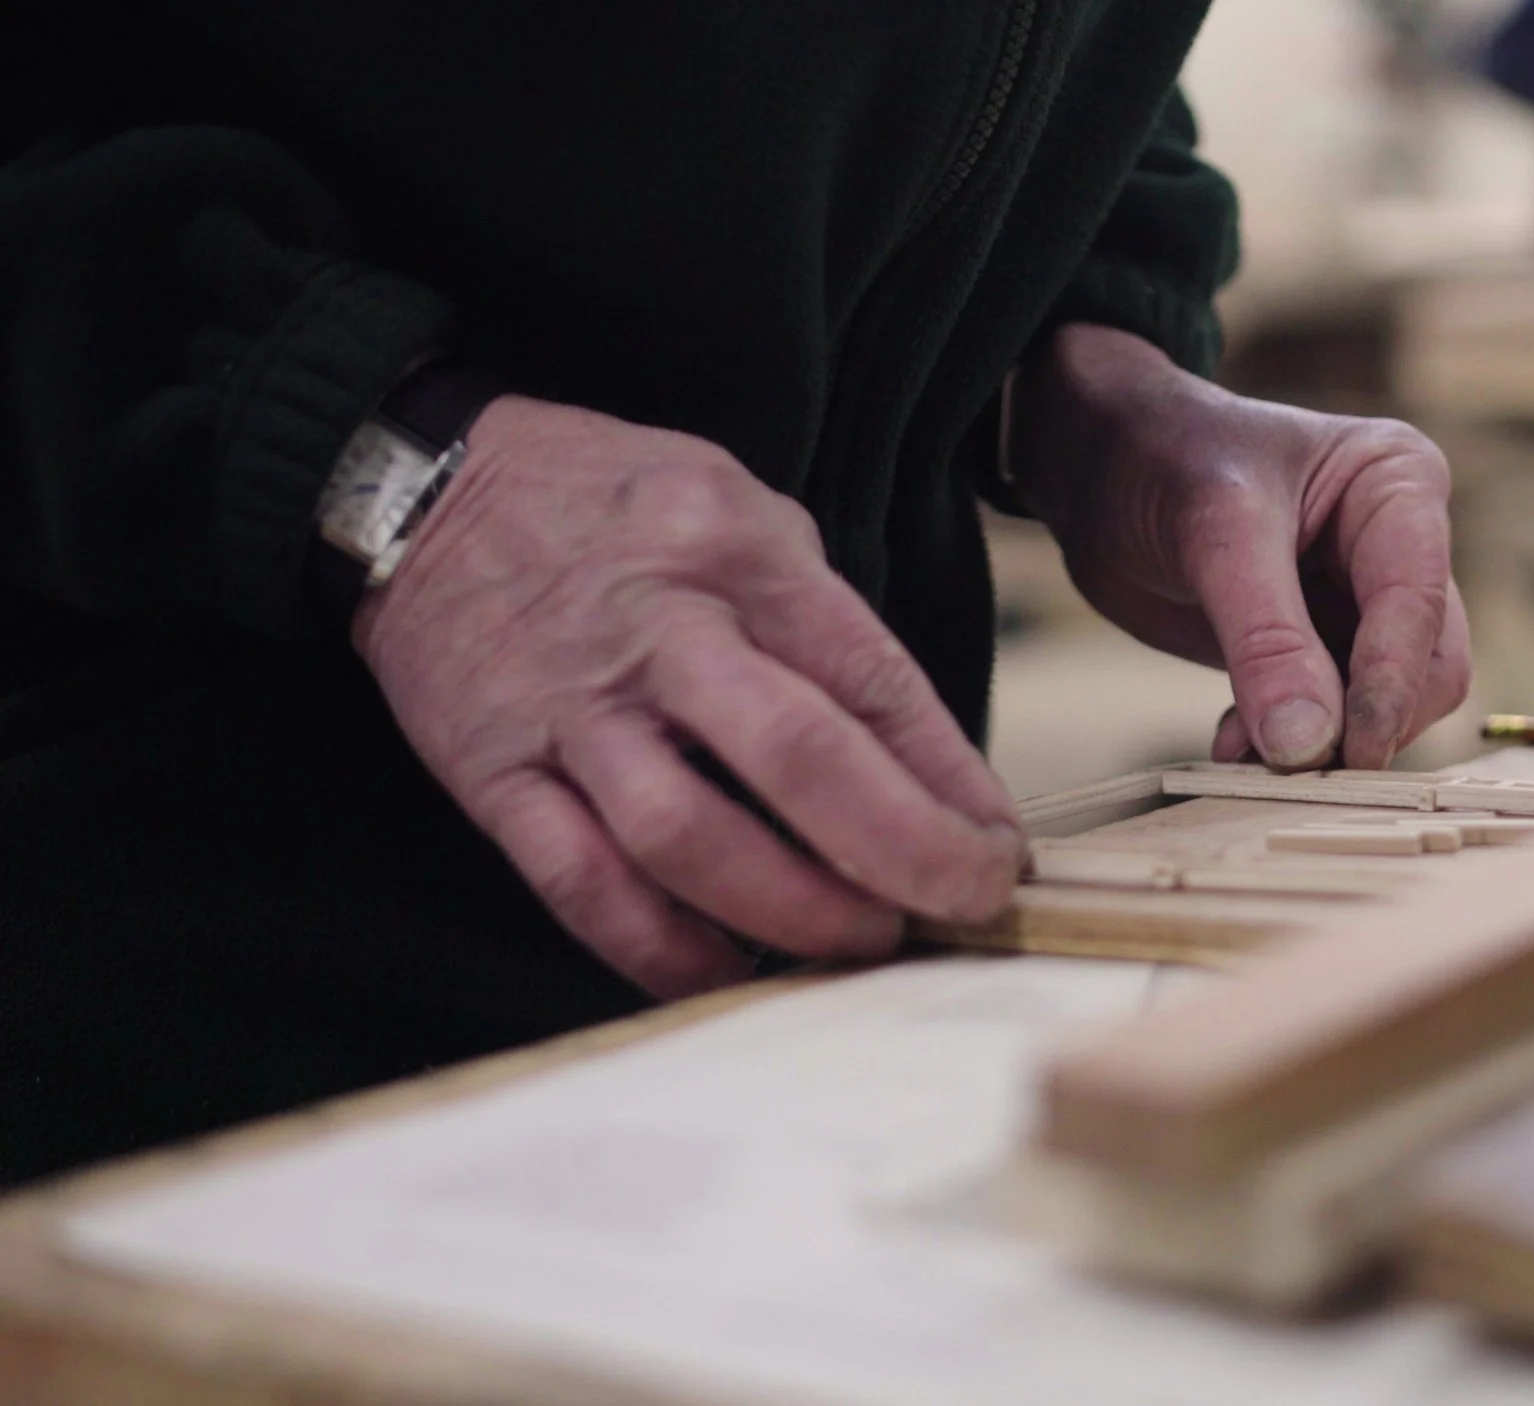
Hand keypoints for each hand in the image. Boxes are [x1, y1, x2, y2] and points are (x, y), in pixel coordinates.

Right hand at [356, 397, 1022, 997]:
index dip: (951, 780)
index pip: (870, 681)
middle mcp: (659, 631)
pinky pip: (581, 884)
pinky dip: (660, 949)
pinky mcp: (493, 773)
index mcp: (737, 553)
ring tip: (860, 942)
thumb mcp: (741, 507)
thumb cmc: (612, 505)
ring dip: (792, 911)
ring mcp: (570, 710)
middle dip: (901, 851)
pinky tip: (729, 974)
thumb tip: (919, 759)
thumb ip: (821, 621)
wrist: (422, 487)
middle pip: (798, 759)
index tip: (999, 848)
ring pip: (688, 837)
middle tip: (961, 906)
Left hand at [1012, 325, 1469, 770]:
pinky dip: (1287, 742)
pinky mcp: (1320, 649)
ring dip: (1322, 743)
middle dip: (1365, 720)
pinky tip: (1232, 742)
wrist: (1099, 472)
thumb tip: (1307, 745)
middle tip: (1295, 765)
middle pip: (1429, 665)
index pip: (1419, 602)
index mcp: (1399, 484)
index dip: (1392, 682)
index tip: (1356, 749)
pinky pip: (1330, 719)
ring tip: (1246, 753)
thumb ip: (1267, 641)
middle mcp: (1401, 546)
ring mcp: (1363, 603)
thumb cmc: (1161, 460)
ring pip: (1384, 704)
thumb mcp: (1215, 536)